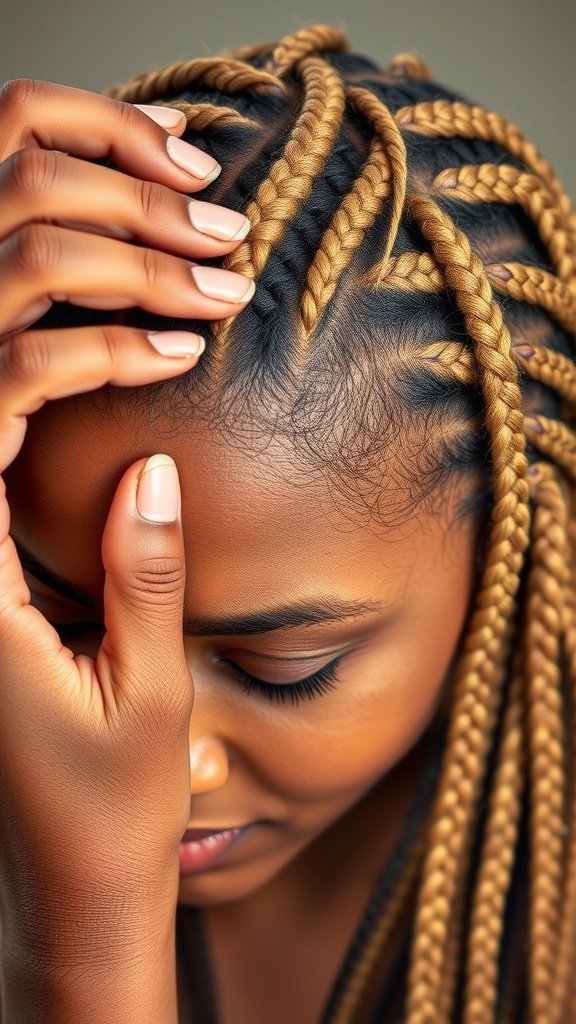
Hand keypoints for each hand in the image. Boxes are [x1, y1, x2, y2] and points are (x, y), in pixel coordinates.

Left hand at [0, 79, 252, 968]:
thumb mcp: (142, 696)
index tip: (173, 340)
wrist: (73, 878)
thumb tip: (149, 461)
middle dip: (65, 296)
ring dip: (61, 325)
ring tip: (154, 284)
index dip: (74, 348)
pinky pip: (5, 442)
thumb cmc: (107, 801)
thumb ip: (139, 577)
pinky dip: (52, 381)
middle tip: (172, 262)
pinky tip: (118, 351)